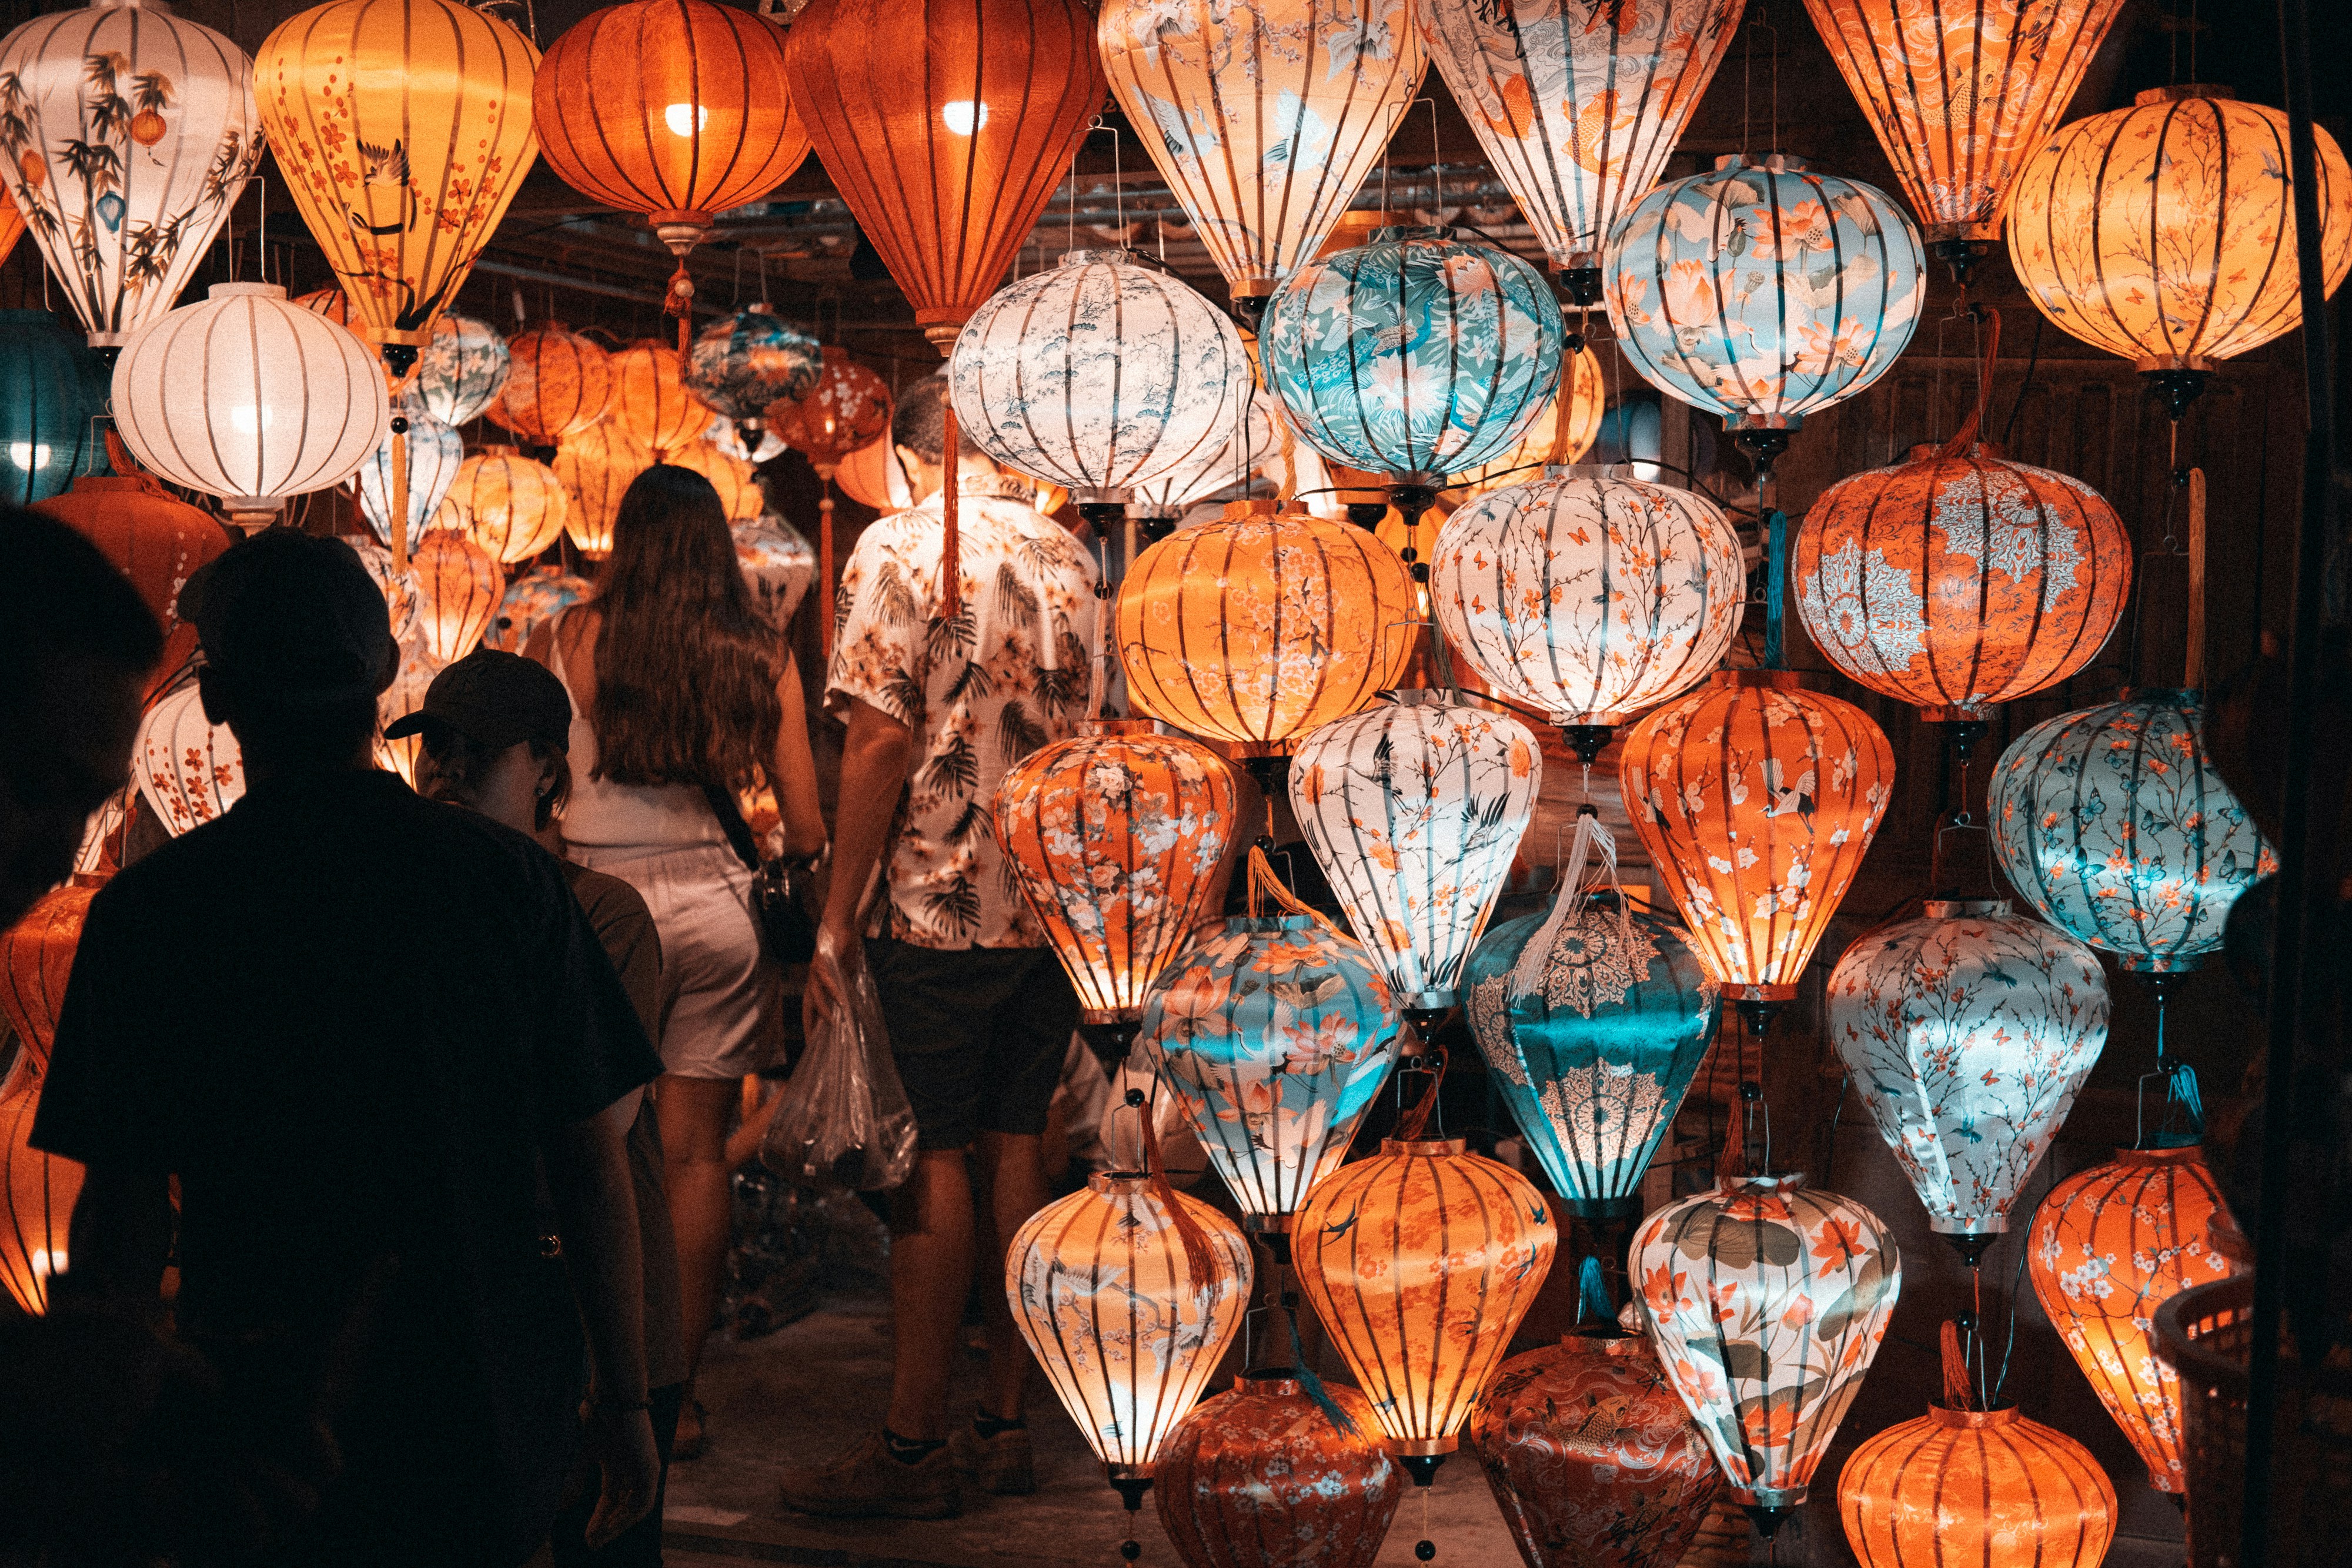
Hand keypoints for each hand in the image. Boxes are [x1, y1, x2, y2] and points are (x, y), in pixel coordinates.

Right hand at [579, 1403, 659, 1550]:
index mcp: (617, 1463)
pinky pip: (644, 1499)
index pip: (609, 1498)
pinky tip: (615, 1524)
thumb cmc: (596, 1415)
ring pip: (635, 1507)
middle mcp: (632, 1468)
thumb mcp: (581, 1452)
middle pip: (621, 1506)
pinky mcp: (650, 1466)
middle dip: (607, 1526)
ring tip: (600, 1537)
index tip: (587, 1538)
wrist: (613, 1394)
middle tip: (592, 1543)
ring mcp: (644, 1467)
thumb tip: (564, 1507)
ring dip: (618, 1524)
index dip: (599, 1519)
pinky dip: (630, 1515)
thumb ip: (574, 1478)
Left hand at [802, 919, 858, 1038]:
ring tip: (833, 1024)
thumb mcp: (846, 970)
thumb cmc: (842, 946)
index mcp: (817, 982)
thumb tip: (851, 999)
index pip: (811, 1006)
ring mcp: (816, 971)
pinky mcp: (823, 962)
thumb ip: (845, 984)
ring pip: (816, 996)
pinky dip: (835, 992)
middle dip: (809, 1024)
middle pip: (807, 1006)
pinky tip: (843, 1002)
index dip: (811, 1022)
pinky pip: (829, 982)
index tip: (812, 1040)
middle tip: (812, 1042)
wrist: (839, 924)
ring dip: (824, 1011)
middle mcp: (813, 979)